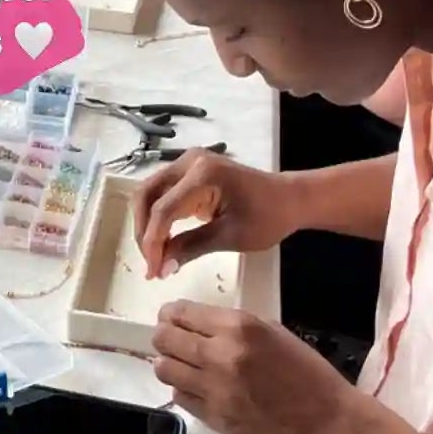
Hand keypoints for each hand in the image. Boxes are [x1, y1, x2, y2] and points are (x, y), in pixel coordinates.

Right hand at [134, 150, 297, 277]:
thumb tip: (163, 267)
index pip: (164, 208)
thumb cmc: (268, 216)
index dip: (153, 242)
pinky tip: (163, 242)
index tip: (153, 272)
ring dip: (147, 225)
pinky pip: (163, 193)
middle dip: (143, 231)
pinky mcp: (189, 172)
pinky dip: (158, 218)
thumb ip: (192, 248)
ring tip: (155, 257)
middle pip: (147, 194)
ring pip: (150, 192)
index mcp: (203, 174)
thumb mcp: (231, 236)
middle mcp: (189, 161)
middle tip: (151, 265)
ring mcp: (187, 163)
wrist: (289, 199)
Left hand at [152, 303, 360, 433]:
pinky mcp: (215, 419)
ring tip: (181, 363)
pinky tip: (195, 386)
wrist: (329, 422)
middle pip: (165, 339)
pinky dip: (182, 388)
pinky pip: (180, 396)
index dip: (171, 313)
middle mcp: (220, 355)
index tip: (171, 317)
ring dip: (168, 362)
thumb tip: (198, 323)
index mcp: (238, 327)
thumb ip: (232, 325)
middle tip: (171, 338)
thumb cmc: (308, 372)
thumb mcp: (273, 331)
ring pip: (164, 369)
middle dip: (164, 336)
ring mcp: (215, 390)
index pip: (181, 313)